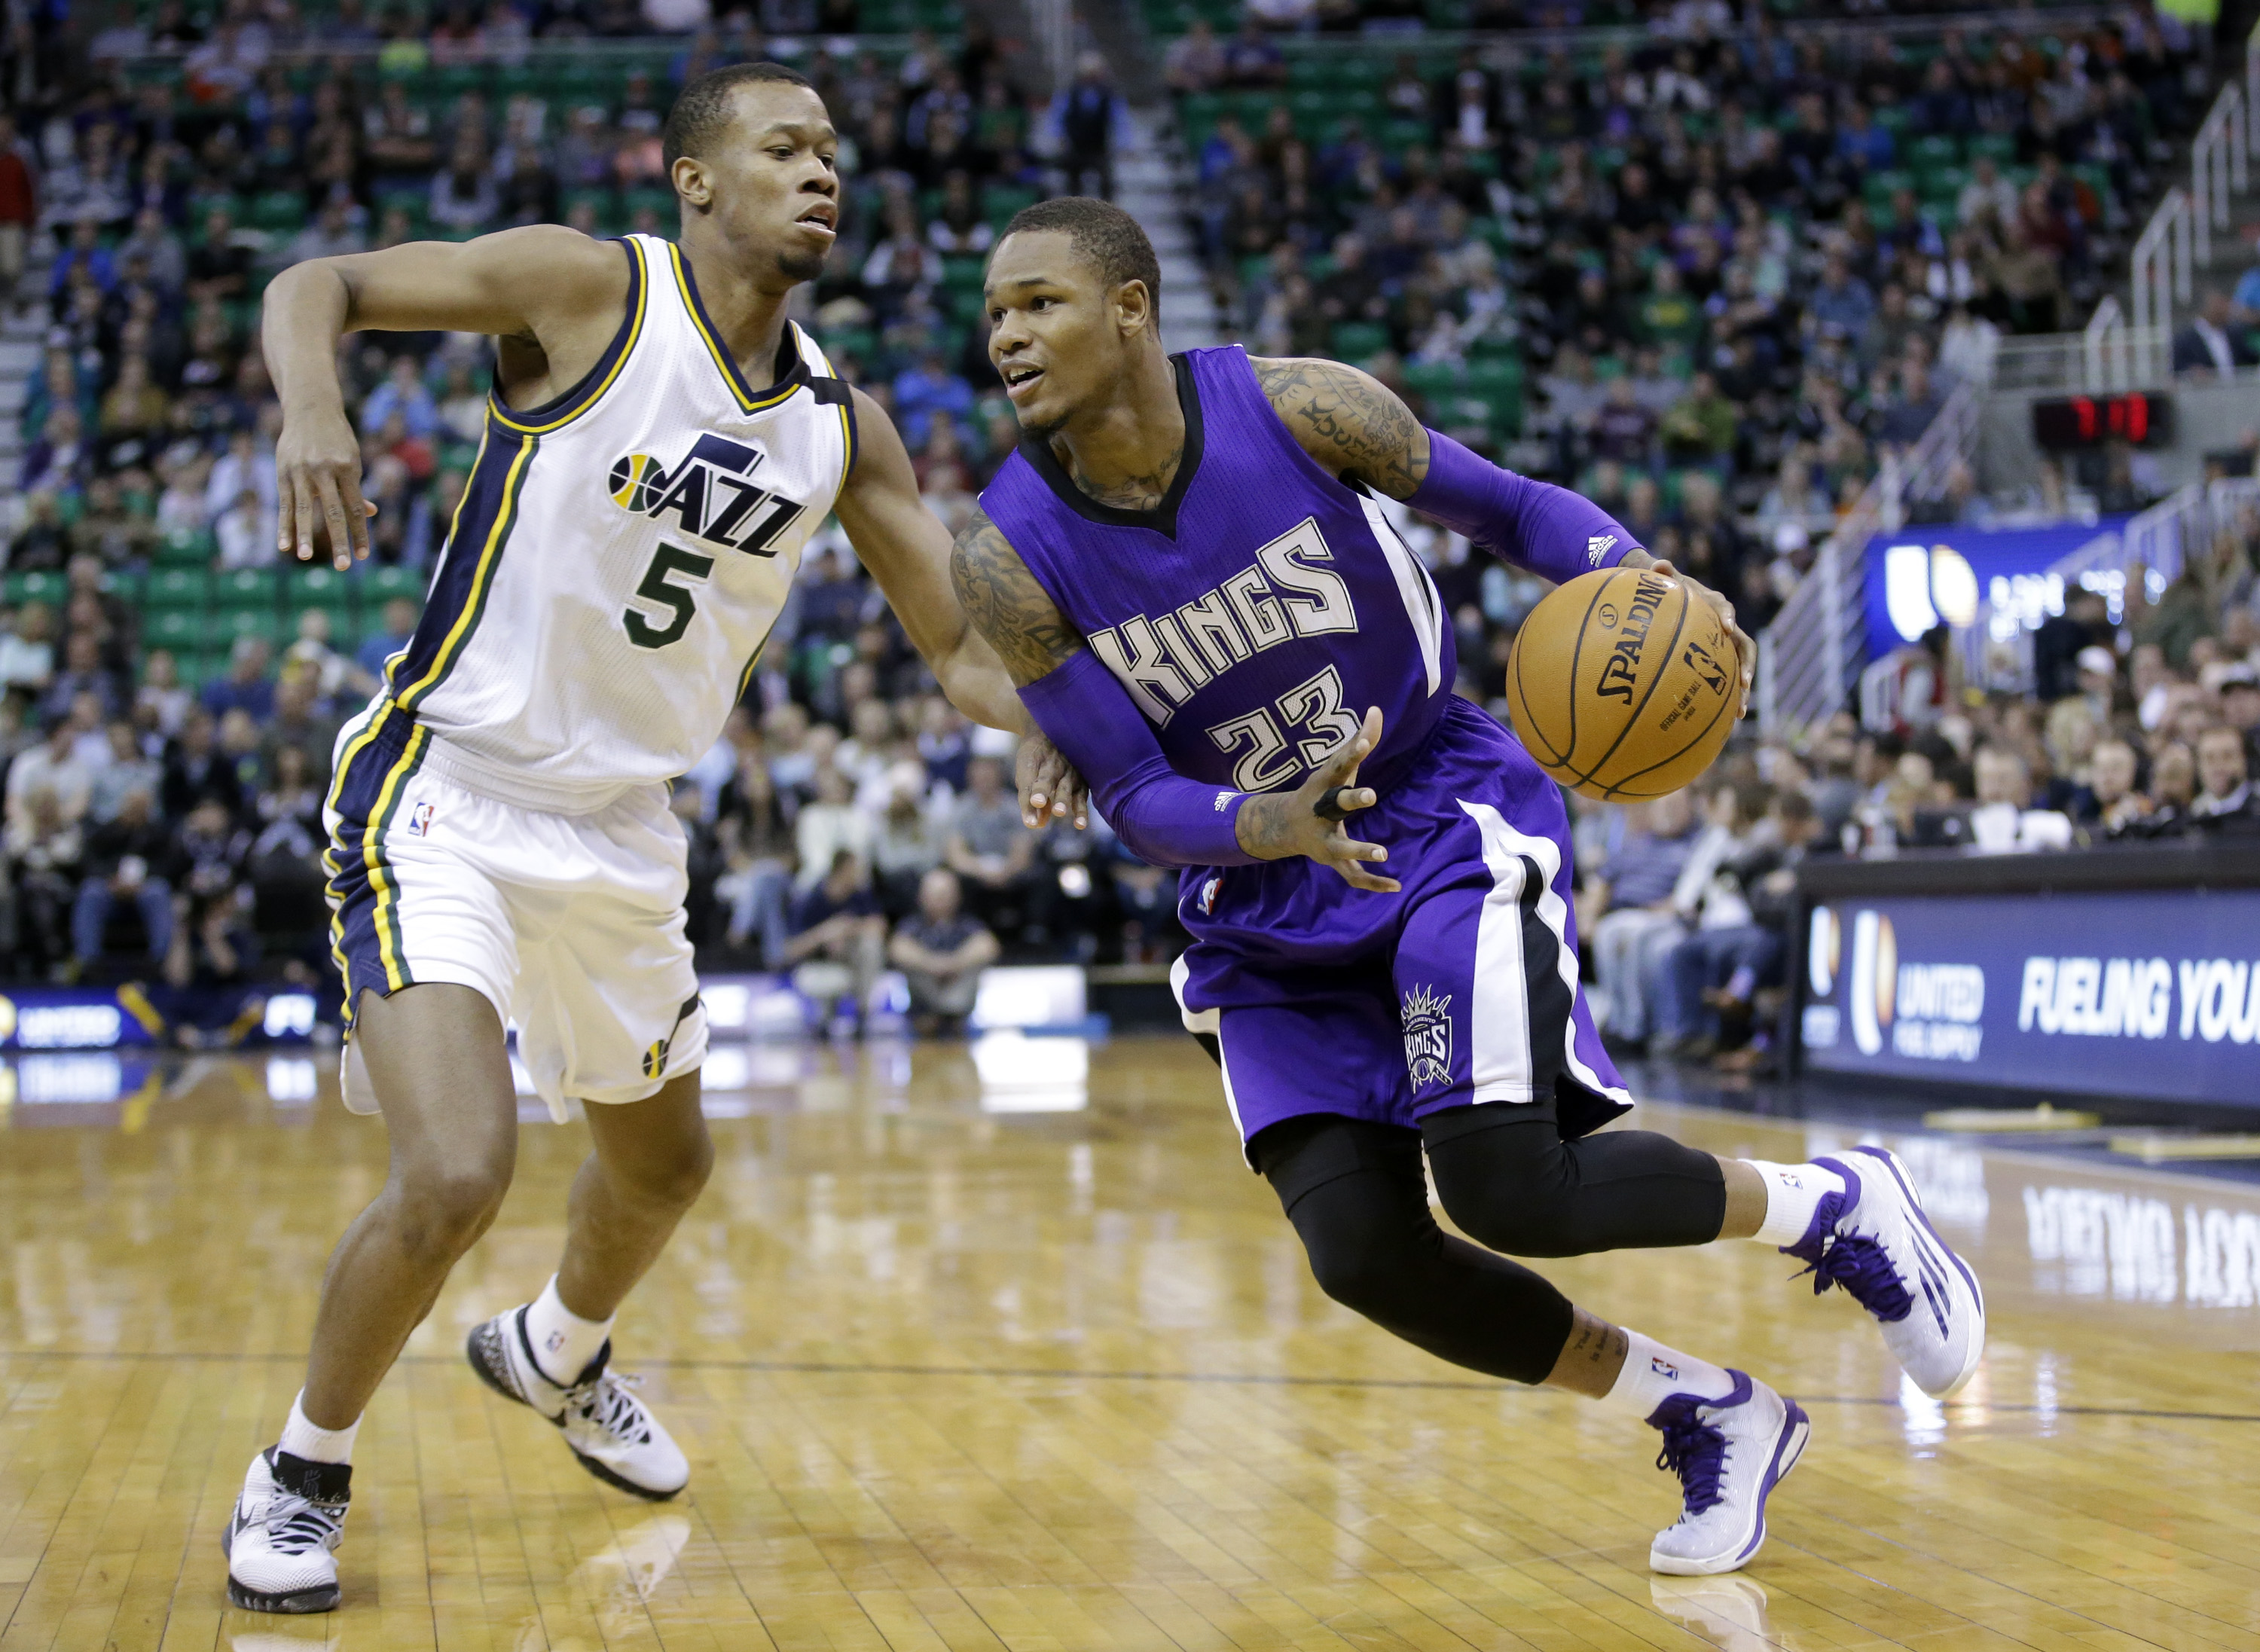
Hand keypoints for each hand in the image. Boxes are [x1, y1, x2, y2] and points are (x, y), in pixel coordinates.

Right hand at [276, 406, 377, 570]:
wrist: (311, 408)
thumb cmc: (337, 439)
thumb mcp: (353, 459)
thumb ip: (356, 488)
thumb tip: (369, 513)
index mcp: (348, 469)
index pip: (356, 508)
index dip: (360, 533)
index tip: (364, 555)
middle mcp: (325, 470)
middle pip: (334, 512)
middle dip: (339, 540)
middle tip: (344, 566)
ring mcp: (302, 471)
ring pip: (305, 509)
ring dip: (305, 535)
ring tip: (305, 557)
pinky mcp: (284, 472)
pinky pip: (285, 503)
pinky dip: (284, 524)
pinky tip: (284, 545)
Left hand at [1016, 730, 1088, 829]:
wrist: (1057, 733)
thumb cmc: (1037, 759)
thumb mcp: (1027, 772)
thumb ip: (1028, 798)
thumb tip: (1036, 824)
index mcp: (1033, 759)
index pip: (1027, 780)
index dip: (1027, 798)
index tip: (1027, 819)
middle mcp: (1051, 763)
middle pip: (1045, 779)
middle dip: (1041, 791)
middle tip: (1038, 802)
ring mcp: (1069, 770)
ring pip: (1065, 786)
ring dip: (1061, 799)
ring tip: (1058, 812)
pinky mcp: (1082, 780)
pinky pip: (1081, 797)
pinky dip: (1081, 810)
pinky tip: (1080, 825)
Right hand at [1234, 705, 1399, 892]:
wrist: (1284, 826)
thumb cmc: (1321, 791)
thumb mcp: (1337, 767)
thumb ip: (1360, 739)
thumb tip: (1376, 709)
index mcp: (1325, 785)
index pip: (1339, 765)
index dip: (1351, 753)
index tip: (1364, 742)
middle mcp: (1322, 812)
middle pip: (1337, 804)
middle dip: (1353, 799)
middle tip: (1371, 795)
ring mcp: (1325, 838)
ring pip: (1341, 846)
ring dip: (1360, 849)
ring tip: (1383, 852)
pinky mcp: (1333, 859)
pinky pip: (1352, 875)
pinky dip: (1373, 883)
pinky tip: (1396, 887)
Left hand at [1639, 554, 1753, 719]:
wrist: (1680, 599)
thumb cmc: (1672, 590)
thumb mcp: (1668, 580)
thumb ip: (1664, 573)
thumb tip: (1657, 564)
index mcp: (1716, 606)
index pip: (1726, 609)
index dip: (1727, 617)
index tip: (1726, 628)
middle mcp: (1728, 628)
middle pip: (1744, 647)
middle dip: (1747, 666)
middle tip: (1745, 683)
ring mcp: (1726, 647)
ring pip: (1741, 668)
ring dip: (1743, 690)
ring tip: (1739, 712)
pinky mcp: (1721, 661)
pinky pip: (1728, 680)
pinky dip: (1728, 699)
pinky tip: (1726, 722)